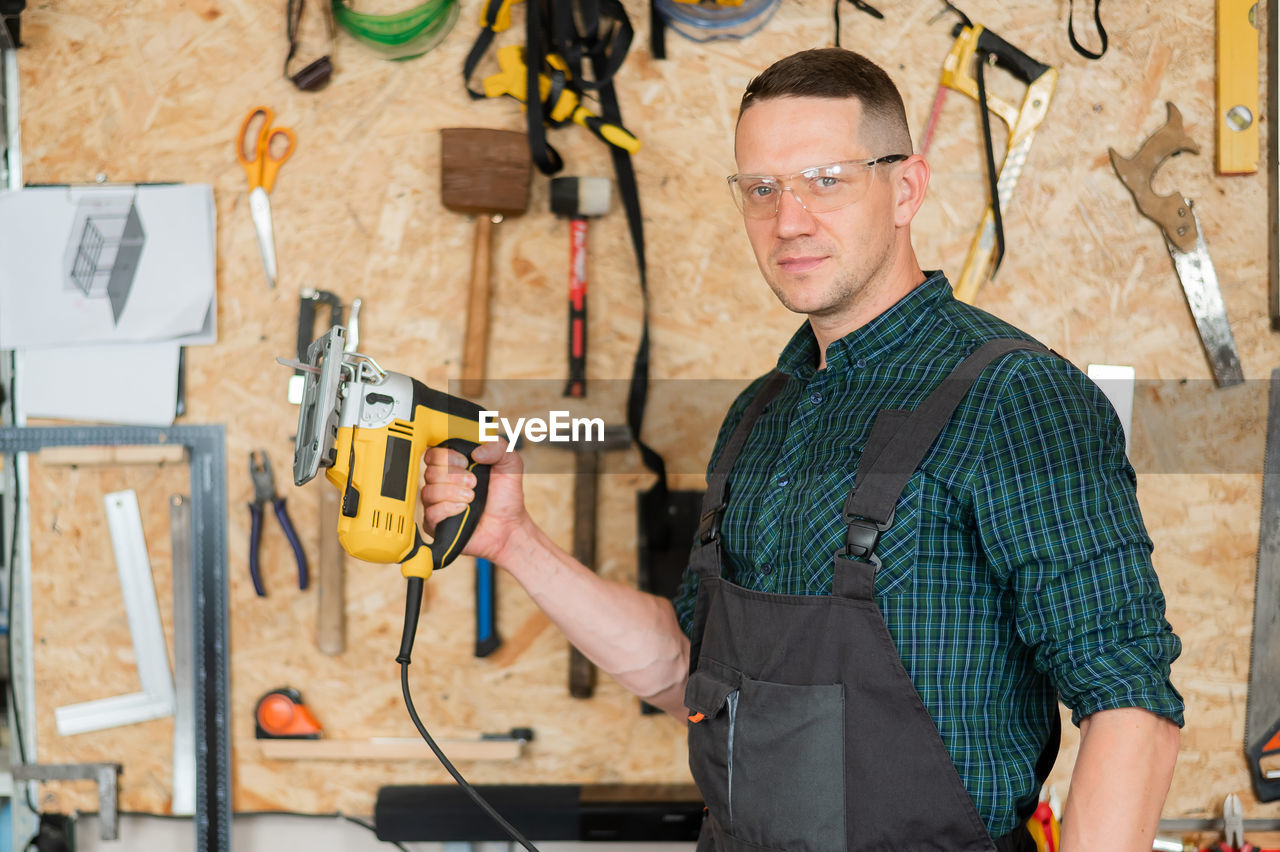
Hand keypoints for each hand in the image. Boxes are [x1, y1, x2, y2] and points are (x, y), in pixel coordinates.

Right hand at [421, 439, 527, 562]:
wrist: (509, 526)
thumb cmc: (506, 497)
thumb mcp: (510, 464)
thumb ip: (498, 447)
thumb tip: (476, 452)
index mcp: (454, 466)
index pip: (433, 454)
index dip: (446, 456)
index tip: (465, 461)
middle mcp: (443, 483)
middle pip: (430, 472)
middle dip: (454, 475)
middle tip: (474, 482)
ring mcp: (438, 504)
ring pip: (428, 492)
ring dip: (452, 492)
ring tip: (472, 497)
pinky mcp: (437, 524)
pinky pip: (430, 513)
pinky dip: (447, 508)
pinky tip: (463, 508)